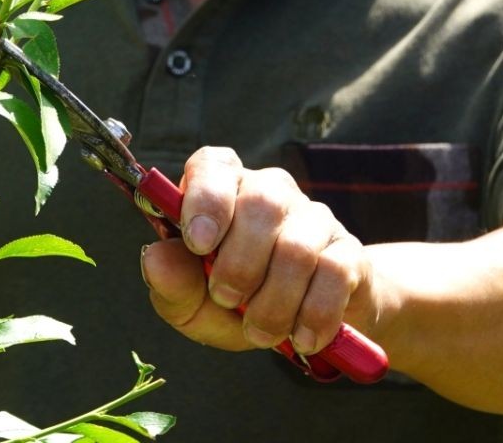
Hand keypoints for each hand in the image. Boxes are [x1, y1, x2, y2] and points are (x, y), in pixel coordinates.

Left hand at [139, 147, 371, 358]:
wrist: (303, 328)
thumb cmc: (237, 304)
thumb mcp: (194, 304)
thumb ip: (172, 283)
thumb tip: (155, 258)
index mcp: (225, 189)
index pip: (215, 165)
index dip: (206, 198)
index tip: (199, 242)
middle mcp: (271, 191)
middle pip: (261, 204)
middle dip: (239, 265)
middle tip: (228, 301)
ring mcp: (313, 217)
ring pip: (296, 247)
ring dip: (273, 303)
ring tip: (260, 332)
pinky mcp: (348, 250)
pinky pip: (334, 275)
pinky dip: (313, 315)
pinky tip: (301, 338)